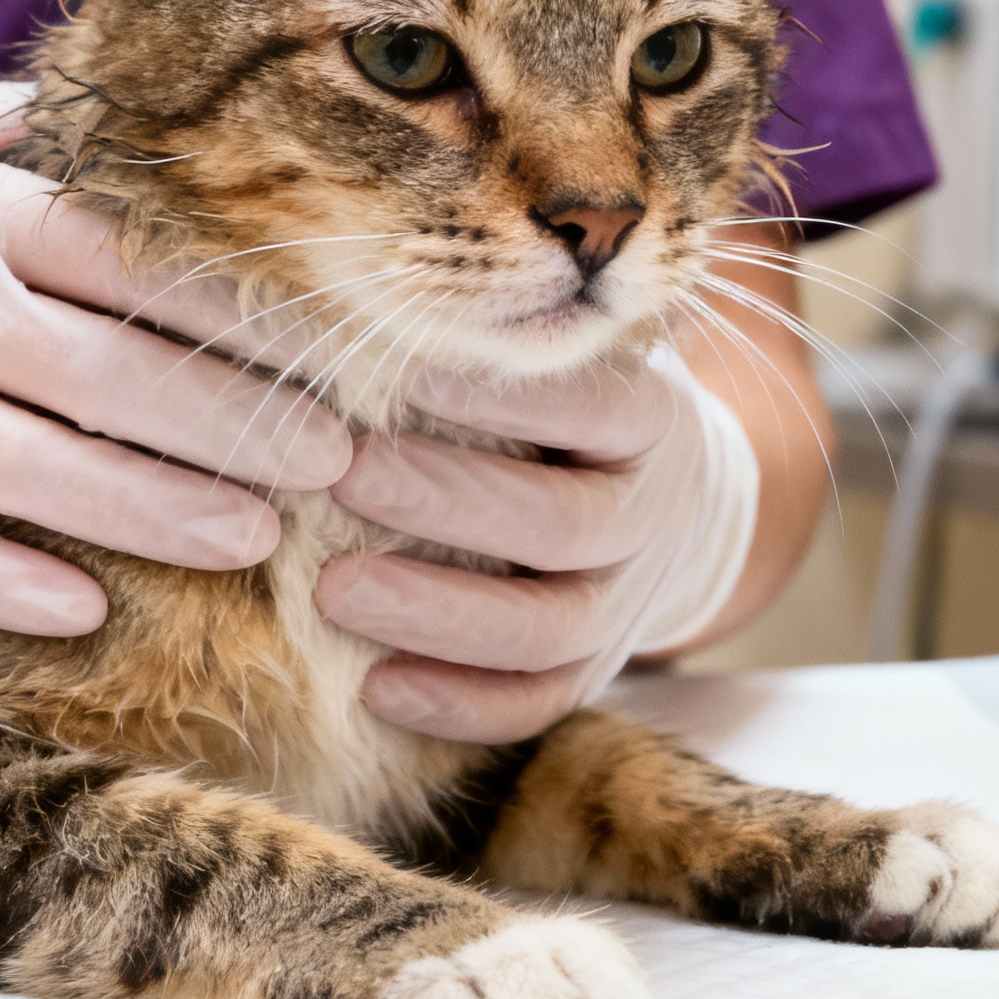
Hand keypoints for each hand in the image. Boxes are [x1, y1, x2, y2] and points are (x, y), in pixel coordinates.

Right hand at [0, 67, 350, 635]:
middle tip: (334, 466)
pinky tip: (85, 608)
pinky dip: (0, 582)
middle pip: (112, 375)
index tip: (327, 352)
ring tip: (254, 539)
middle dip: (233, 425)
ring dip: (155, 511)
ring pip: (36, 471)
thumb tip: (148, 130)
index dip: (240, 313)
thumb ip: (28, 133)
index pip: (134, 262)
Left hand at [314, 349, 758, 742]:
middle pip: (562, 524)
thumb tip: (352, 292)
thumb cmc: (561, 406)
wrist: (666, 503)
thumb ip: (493, 336)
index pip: (587, 406)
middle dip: (444, 502)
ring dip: (435, 613)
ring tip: (332, 591)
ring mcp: (628, 604)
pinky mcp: (593, 672)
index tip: (404, 373)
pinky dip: (458, 705)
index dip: (500, 397)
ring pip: (547, 628)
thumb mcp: (563, 352)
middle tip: (344, 474)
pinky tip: (375, 690)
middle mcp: (650, 515)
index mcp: (649, 419)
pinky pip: (535, 706)